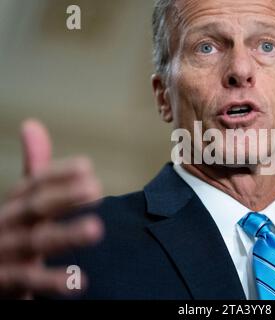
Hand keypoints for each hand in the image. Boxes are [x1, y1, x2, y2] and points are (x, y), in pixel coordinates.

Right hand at [0, 119, 103, 298]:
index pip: (33, 182)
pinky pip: (30, 280)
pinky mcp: (6, 280)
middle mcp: (7, 223)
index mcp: (14, 204)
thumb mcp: (21, 200)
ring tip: (96, 229)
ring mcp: (5, 251)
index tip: (87, 166)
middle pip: (35, 207)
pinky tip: (79, 280)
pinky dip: (53, 281)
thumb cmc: (10, 231)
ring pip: (36, 242)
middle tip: (96, 189)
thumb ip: (34, 169)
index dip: (58, 174)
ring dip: (66, 234)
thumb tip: (32, 124)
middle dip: (63, 197)